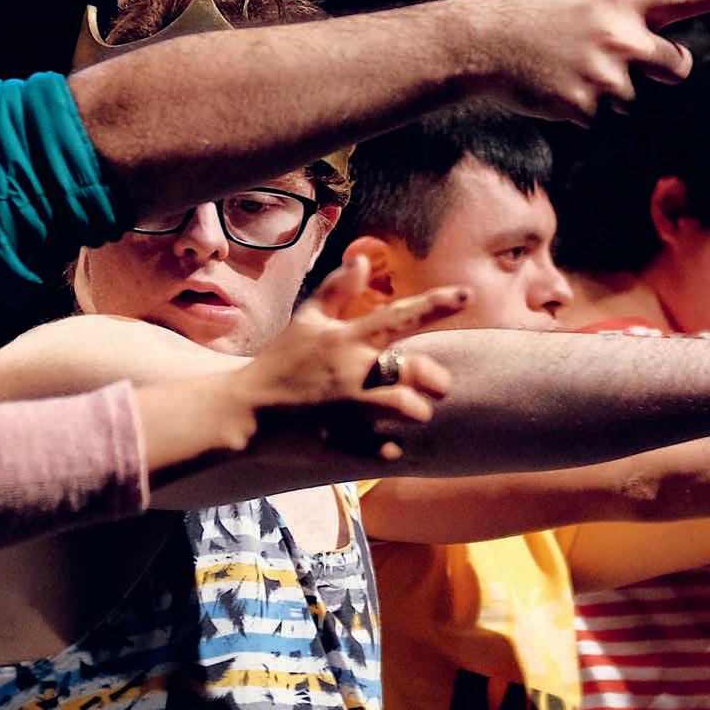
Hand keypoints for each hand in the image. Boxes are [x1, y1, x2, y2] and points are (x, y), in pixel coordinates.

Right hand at [235, 255, 470, 454]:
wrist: (242, 412)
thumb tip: (362, 258)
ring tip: (411, 413)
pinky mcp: (340, 444)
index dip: (437, 304)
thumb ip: (337, 290)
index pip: (401, 316)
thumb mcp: (306, 321)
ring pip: (409, 410)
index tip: (467, 295)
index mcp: (347, 339)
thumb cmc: (280, 363)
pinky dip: (391, 448)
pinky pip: (387, 450)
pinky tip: (384, 443)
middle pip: (418, 372)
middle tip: (435, 386)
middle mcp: (352, 372)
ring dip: (417, 412)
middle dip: (436, 380)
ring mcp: (347, 410)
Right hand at [481, 0, 709, 121]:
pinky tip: (554, 87)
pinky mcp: (585, 105)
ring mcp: (606, 74)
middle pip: (677, 67)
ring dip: (608, 90)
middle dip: (664, 68)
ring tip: (569, 68)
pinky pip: (600, 118)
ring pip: (632, 98)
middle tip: (626, 59)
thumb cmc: (524, 3)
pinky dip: (581, 110)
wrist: (480, 44)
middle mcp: (622, 38)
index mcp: (621, 2)